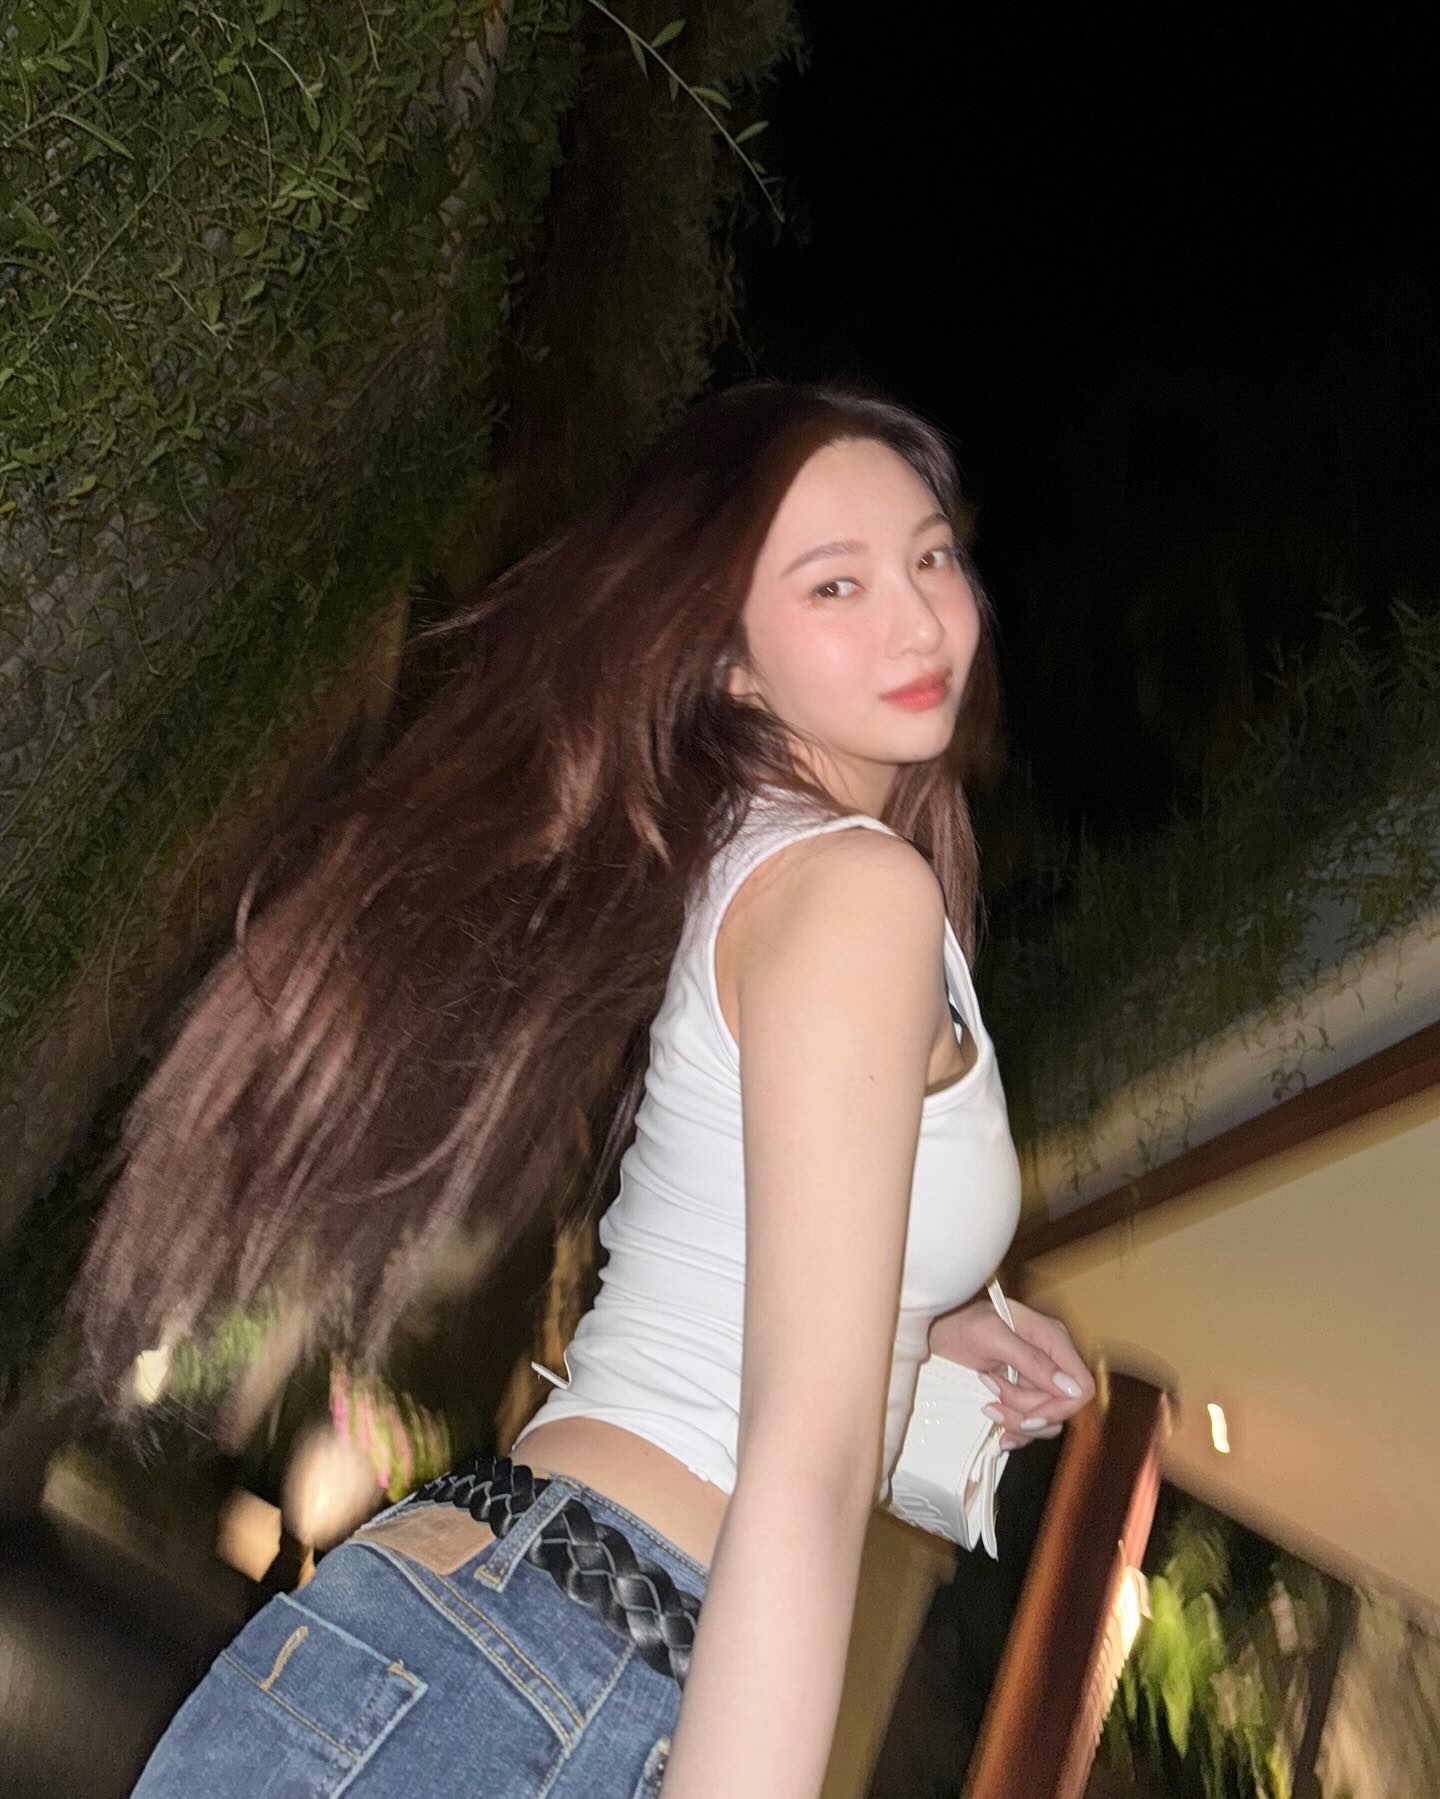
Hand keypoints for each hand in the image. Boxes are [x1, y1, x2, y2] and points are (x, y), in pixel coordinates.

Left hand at [927, 1293, 1094, 1450]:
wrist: (939, 1329)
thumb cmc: (961, 1323)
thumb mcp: (992, 1337)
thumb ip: (1031, 1360)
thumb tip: (1070, 1387)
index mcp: (1053, 1338)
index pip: (1082, 1386)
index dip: (1060, 1408)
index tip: (1028, 1416)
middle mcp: (1052, 1360)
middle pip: (1062, 1408)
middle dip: (1025, 1410)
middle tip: (991, 1395)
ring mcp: (1040, 1378)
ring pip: (1048, 1421)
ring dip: (1016, 1420)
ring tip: (988, 1403)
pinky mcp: (1026, 1393)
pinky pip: (1034, 1425)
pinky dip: (1016, 1431)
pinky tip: (997, 1429)